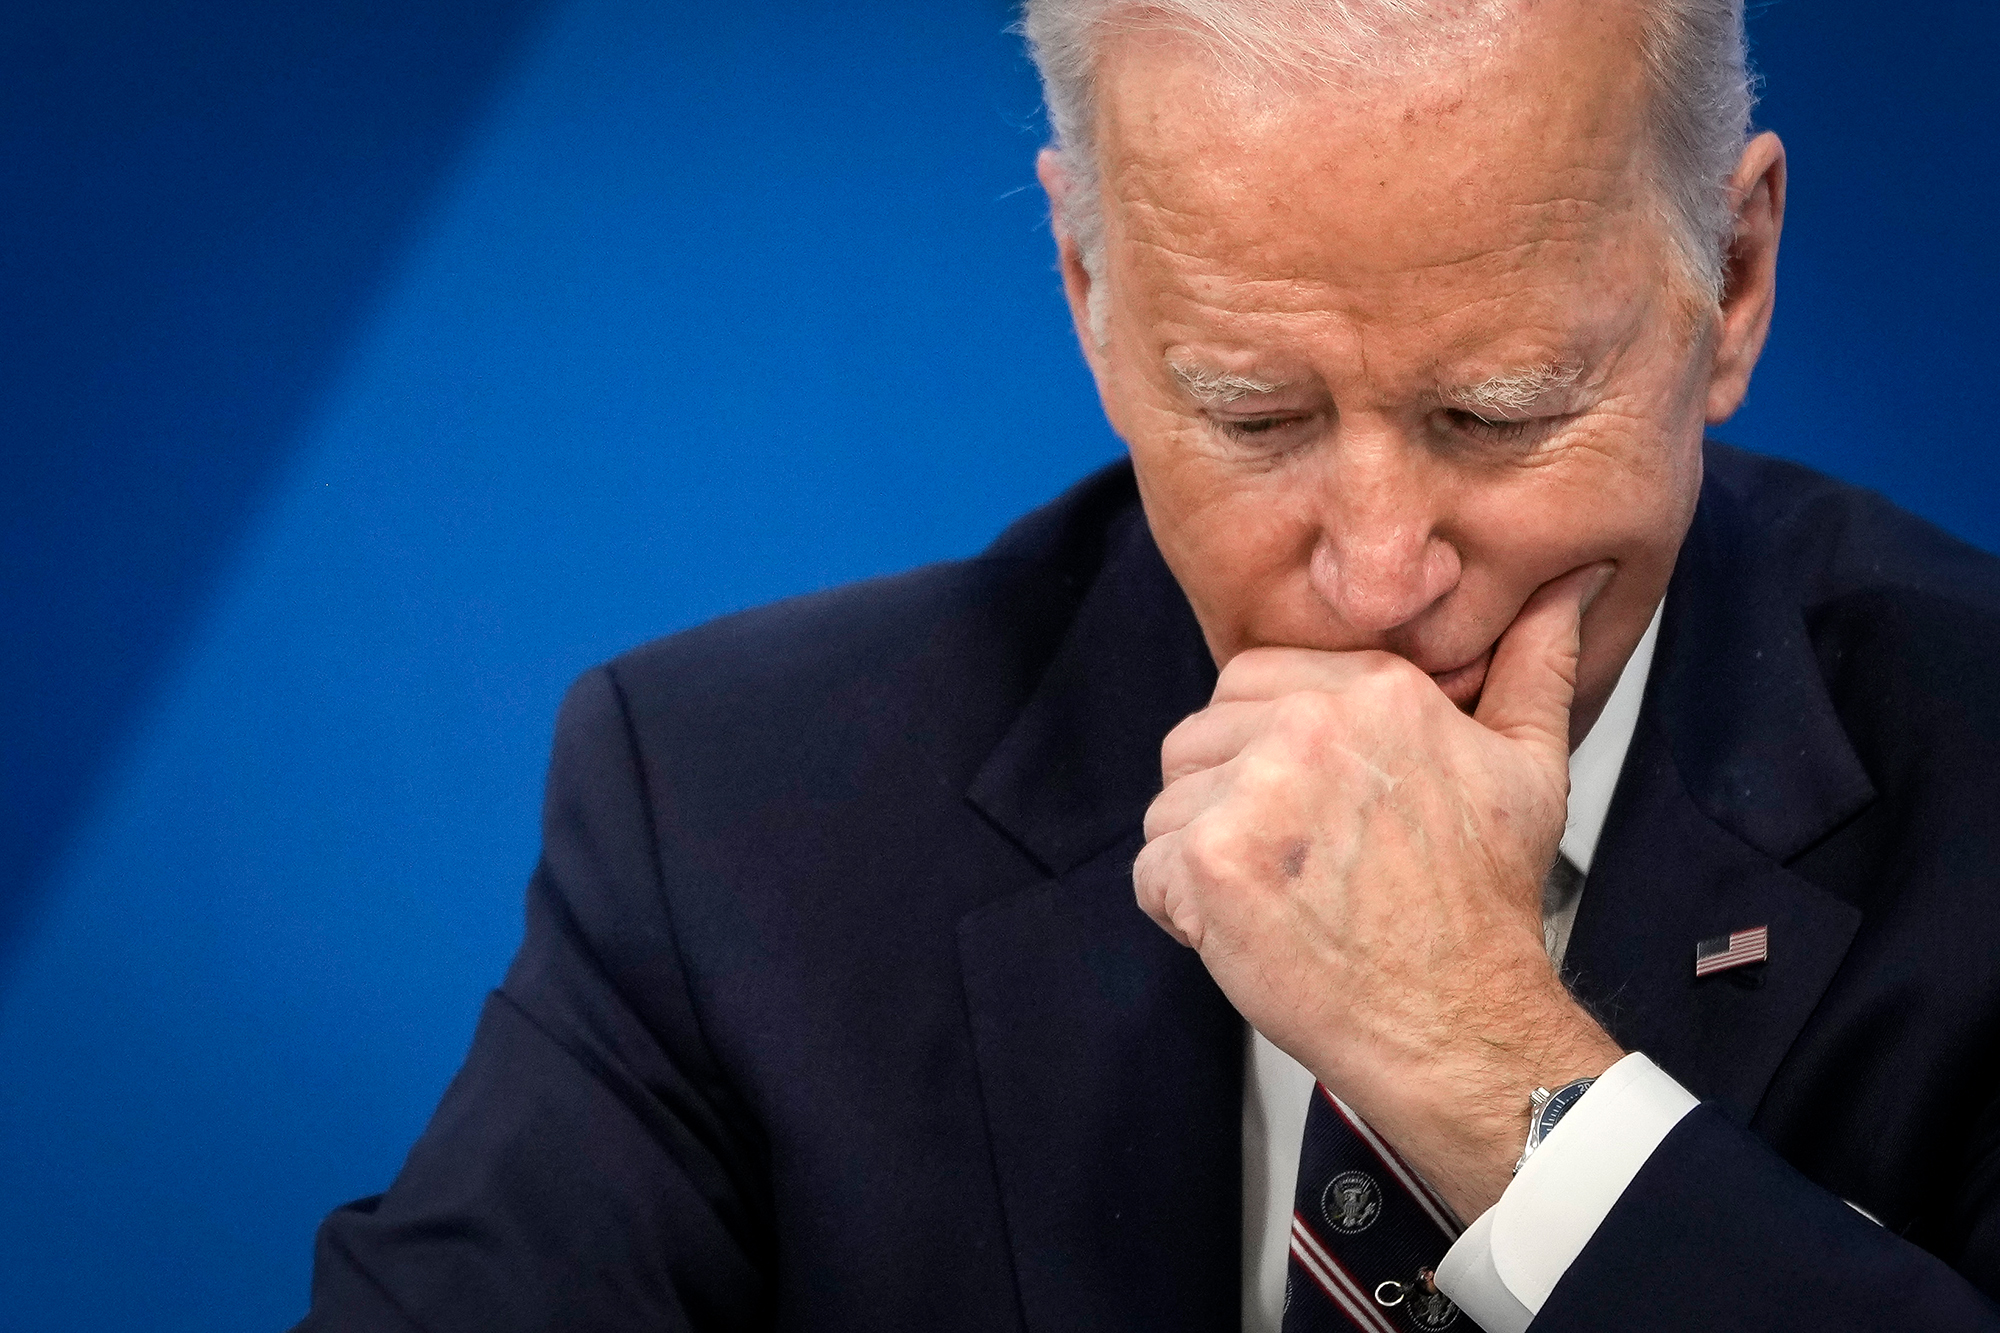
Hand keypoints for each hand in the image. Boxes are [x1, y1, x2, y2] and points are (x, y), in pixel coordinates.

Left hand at [1135, 564, 1625, 1218]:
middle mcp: (1311, 726)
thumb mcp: (1530, 765)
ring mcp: (1254, 793)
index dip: (1262, 749)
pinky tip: (1252, 932)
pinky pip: (1150, 870)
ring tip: (1279, 899)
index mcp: (1377, 689)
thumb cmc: (1481, 906)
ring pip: (1169, 803)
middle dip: (1226, 801)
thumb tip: (1568, 582)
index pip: (1251, 679)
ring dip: (1204, 857)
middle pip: (1198, 737)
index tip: (1306, 808)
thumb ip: (1536, 664)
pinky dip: (1183, 913)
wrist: (1457, 1020)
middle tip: (1294, 864)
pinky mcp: (1210, 863)